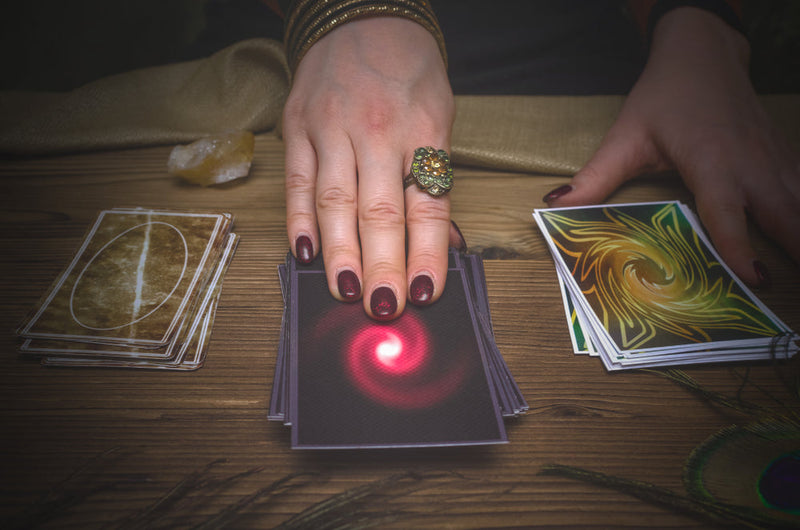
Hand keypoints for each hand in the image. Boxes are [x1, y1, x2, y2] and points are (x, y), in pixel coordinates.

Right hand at [283, 17, 454, 318]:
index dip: (426, 252)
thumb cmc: (409, 70)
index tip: (425, 292)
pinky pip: (298, 181)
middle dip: (382, 264)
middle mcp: (376, 130)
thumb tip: (442, 240)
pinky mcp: (298, 126)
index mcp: (421, 128)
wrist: (360, 15)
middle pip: (378, 210)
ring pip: (334, 202)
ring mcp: (331, 127)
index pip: (426, 203)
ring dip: (340, 253)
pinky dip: (299, 220)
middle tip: (384, 309)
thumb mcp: (440, 113)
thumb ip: (435, 175)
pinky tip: (304, 254)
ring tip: (348, 293)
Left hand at [543, 7, 799, 286]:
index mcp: (712, 161)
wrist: (702, 53)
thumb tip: (555, 205)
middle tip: (788, 287)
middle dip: (797, 247)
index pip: (727, 212)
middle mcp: (750, 164)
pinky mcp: (782, 156)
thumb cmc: (664, 96)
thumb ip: (595, 177)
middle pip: (785, 214)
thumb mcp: (625, 137)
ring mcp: (772, 159)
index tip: (756, 278)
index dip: (740, 247)